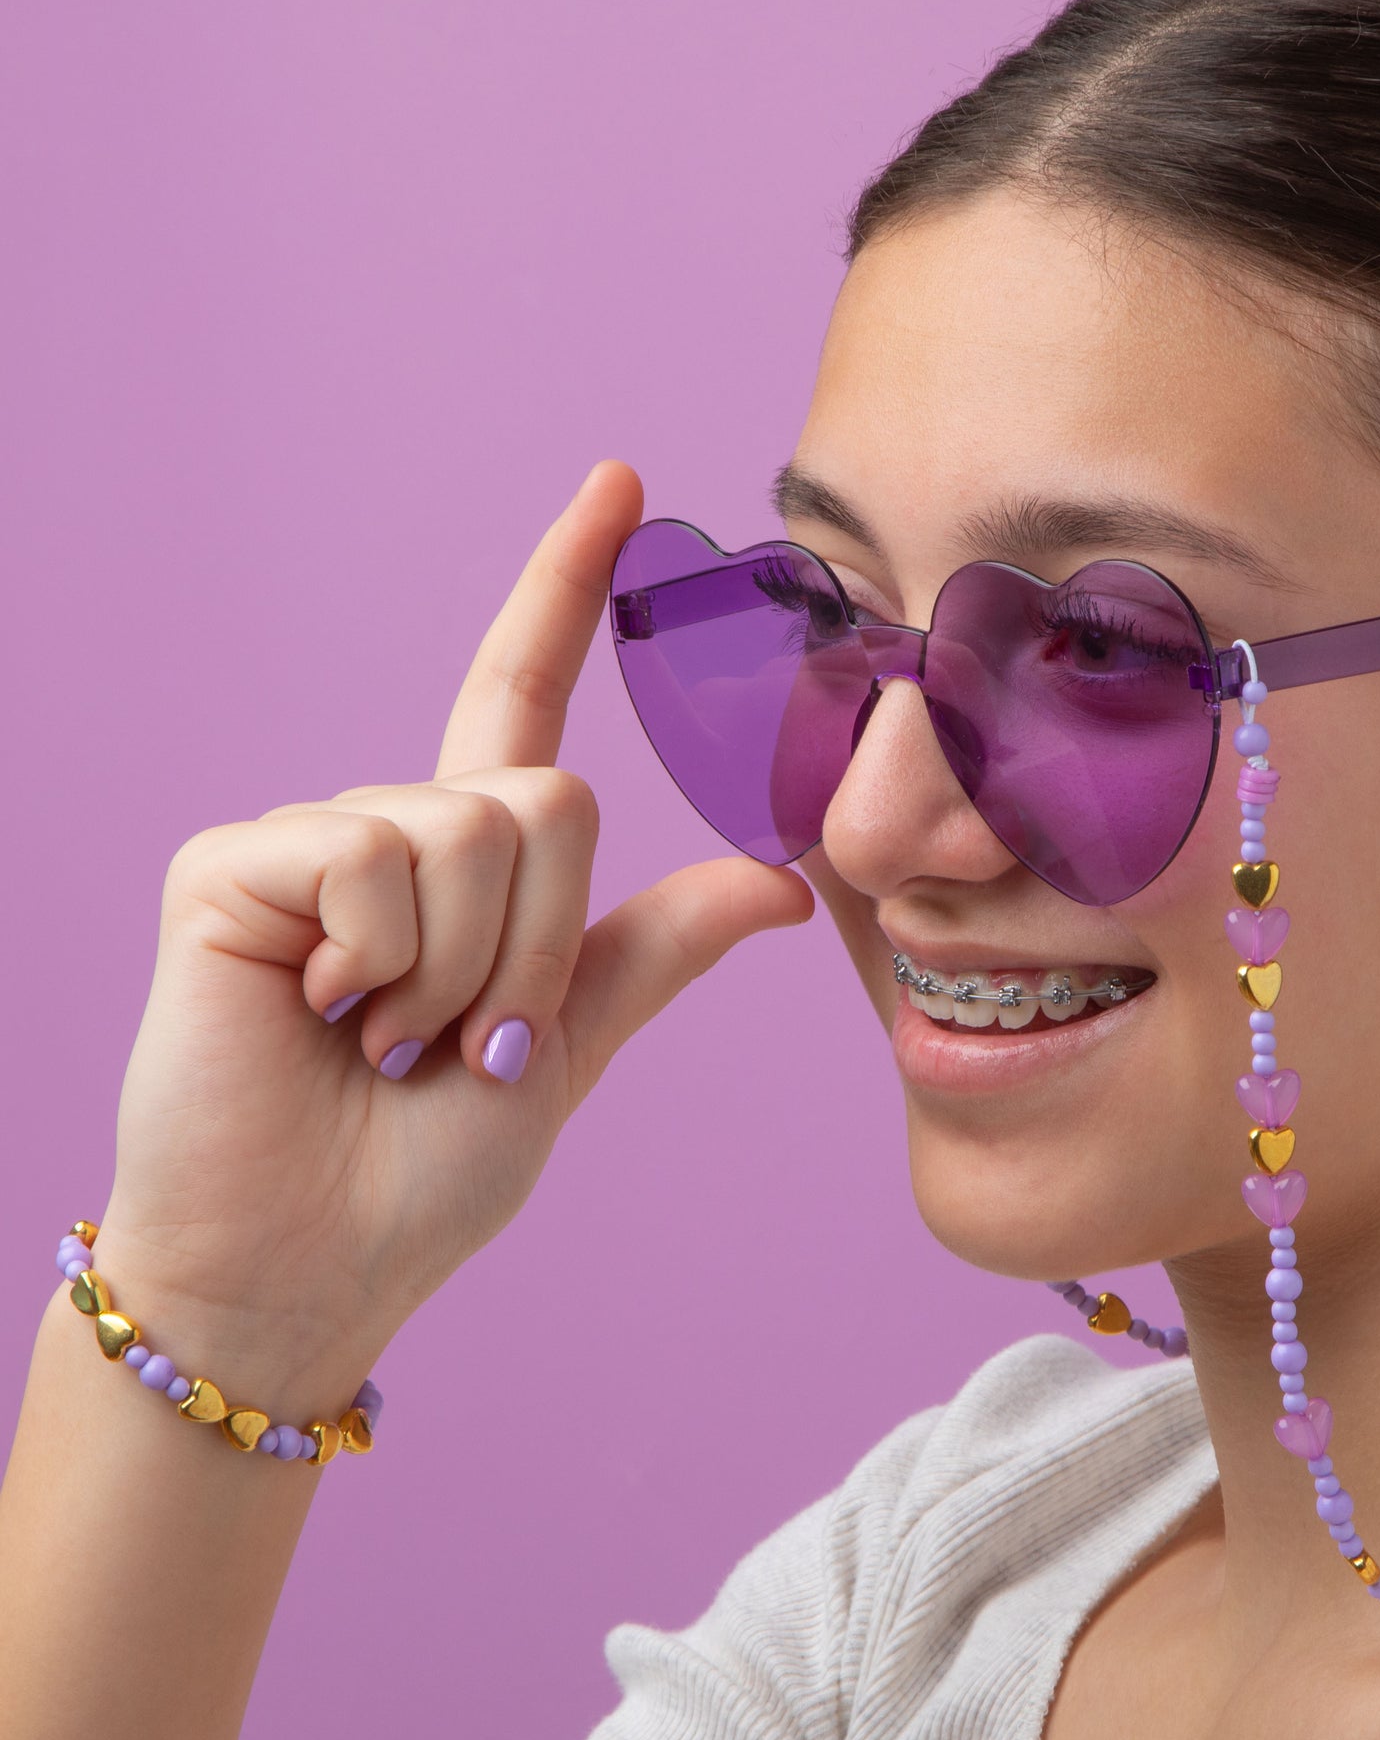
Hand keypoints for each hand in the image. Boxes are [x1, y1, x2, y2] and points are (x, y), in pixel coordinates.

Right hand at [91, 462, 813, 1402]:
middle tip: (461, 1039)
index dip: (565, 586)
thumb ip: (657, 946)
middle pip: (551, 799)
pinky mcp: (236, 867)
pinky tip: (320, 1013)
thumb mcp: (569, 1043)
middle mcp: (394, 830)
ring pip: (475, 829)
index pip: (522, 693)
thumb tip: (784, 879)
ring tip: (388, 1036)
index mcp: (471, 862)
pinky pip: (377, 859)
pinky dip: (383, 961)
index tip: (618, 478)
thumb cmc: (430, 1164)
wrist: (315, 1260)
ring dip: (463, 970)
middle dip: (537, 949)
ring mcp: (313, 842)